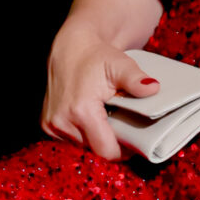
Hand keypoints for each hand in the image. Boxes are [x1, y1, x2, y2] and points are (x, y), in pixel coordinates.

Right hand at [41, 26, 158, 161]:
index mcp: (81, 110)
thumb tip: (153, 88)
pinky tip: (92, 120)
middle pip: (94, 151)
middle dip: (110, 143)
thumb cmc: (97, 56)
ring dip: (95, 139)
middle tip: (122, 129)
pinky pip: (71, 140)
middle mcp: (62, 121)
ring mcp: (51, 125)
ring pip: (82, 147)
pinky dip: (83, 134)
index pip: (105, 150)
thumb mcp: (120, 65)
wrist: (71, 48)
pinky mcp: (46, 125)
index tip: (133, 142)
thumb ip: (136, 80)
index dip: (122, 151)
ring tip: (106, 121)